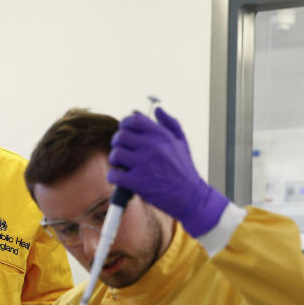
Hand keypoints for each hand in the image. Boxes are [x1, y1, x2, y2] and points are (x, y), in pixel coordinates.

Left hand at [108, 107, 228, 237]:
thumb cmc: (184, 168)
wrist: (190, 196)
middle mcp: (152, 147)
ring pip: (116, 154)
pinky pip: (114, 174)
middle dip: (118, 142)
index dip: (125, 123)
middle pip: (121, 136)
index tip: (124, 130)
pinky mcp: (138, 182)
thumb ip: (169, 122)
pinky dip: (113, 176)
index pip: (134, 120)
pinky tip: (120, 178)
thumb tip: (157, 109)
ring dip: (115, 160)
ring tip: (122, 164)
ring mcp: (144, 165)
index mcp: (161, 135)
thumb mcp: (182, 141)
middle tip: (122, 149)